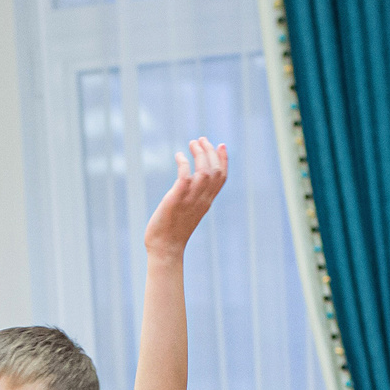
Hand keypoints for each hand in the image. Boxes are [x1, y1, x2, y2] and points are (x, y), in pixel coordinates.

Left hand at [141, 137, 228, 258]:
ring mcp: (189, 201)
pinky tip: (179, 156)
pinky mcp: (175, 201)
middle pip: (214, 172)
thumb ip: (192, 197)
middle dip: (210, 152)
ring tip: (192, 143)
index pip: (222, 178)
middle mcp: (201, 200)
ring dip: (199, 154)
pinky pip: (185, 178)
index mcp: (206, 202)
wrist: (165, 249)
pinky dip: (184, 164)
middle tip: (200, 140)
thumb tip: (189, 181)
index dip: (223, 160)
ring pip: (204, 173)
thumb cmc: (173, 231)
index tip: (220, 144)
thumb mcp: (188, 211)